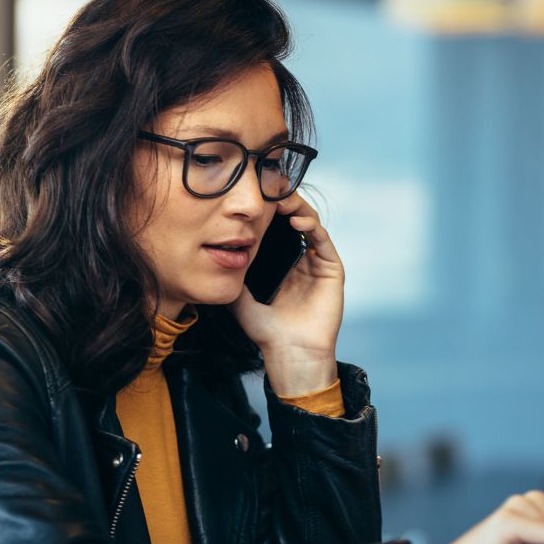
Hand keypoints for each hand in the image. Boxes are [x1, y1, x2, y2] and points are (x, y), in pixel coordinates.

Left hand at [230, 194, 343, 395]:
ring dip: (297, 209)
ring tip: (282, 200)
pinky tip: (297, 220)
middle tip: (269, 189)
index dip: (268, 212)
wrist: (289, 353)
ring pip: (310, 225)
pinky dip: (312, 227)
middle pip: (295, 221)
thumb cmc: (265, 331)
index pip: (277, 229)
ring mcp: (318, 264)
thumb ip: (231, 276)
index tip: (254, 197)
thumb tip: (211, 256)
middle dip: (283, 203)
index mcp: (282, 264)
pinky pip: (323, 241)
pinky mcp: (332, 270)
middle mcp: (302, 260)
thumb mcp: (240, 298)